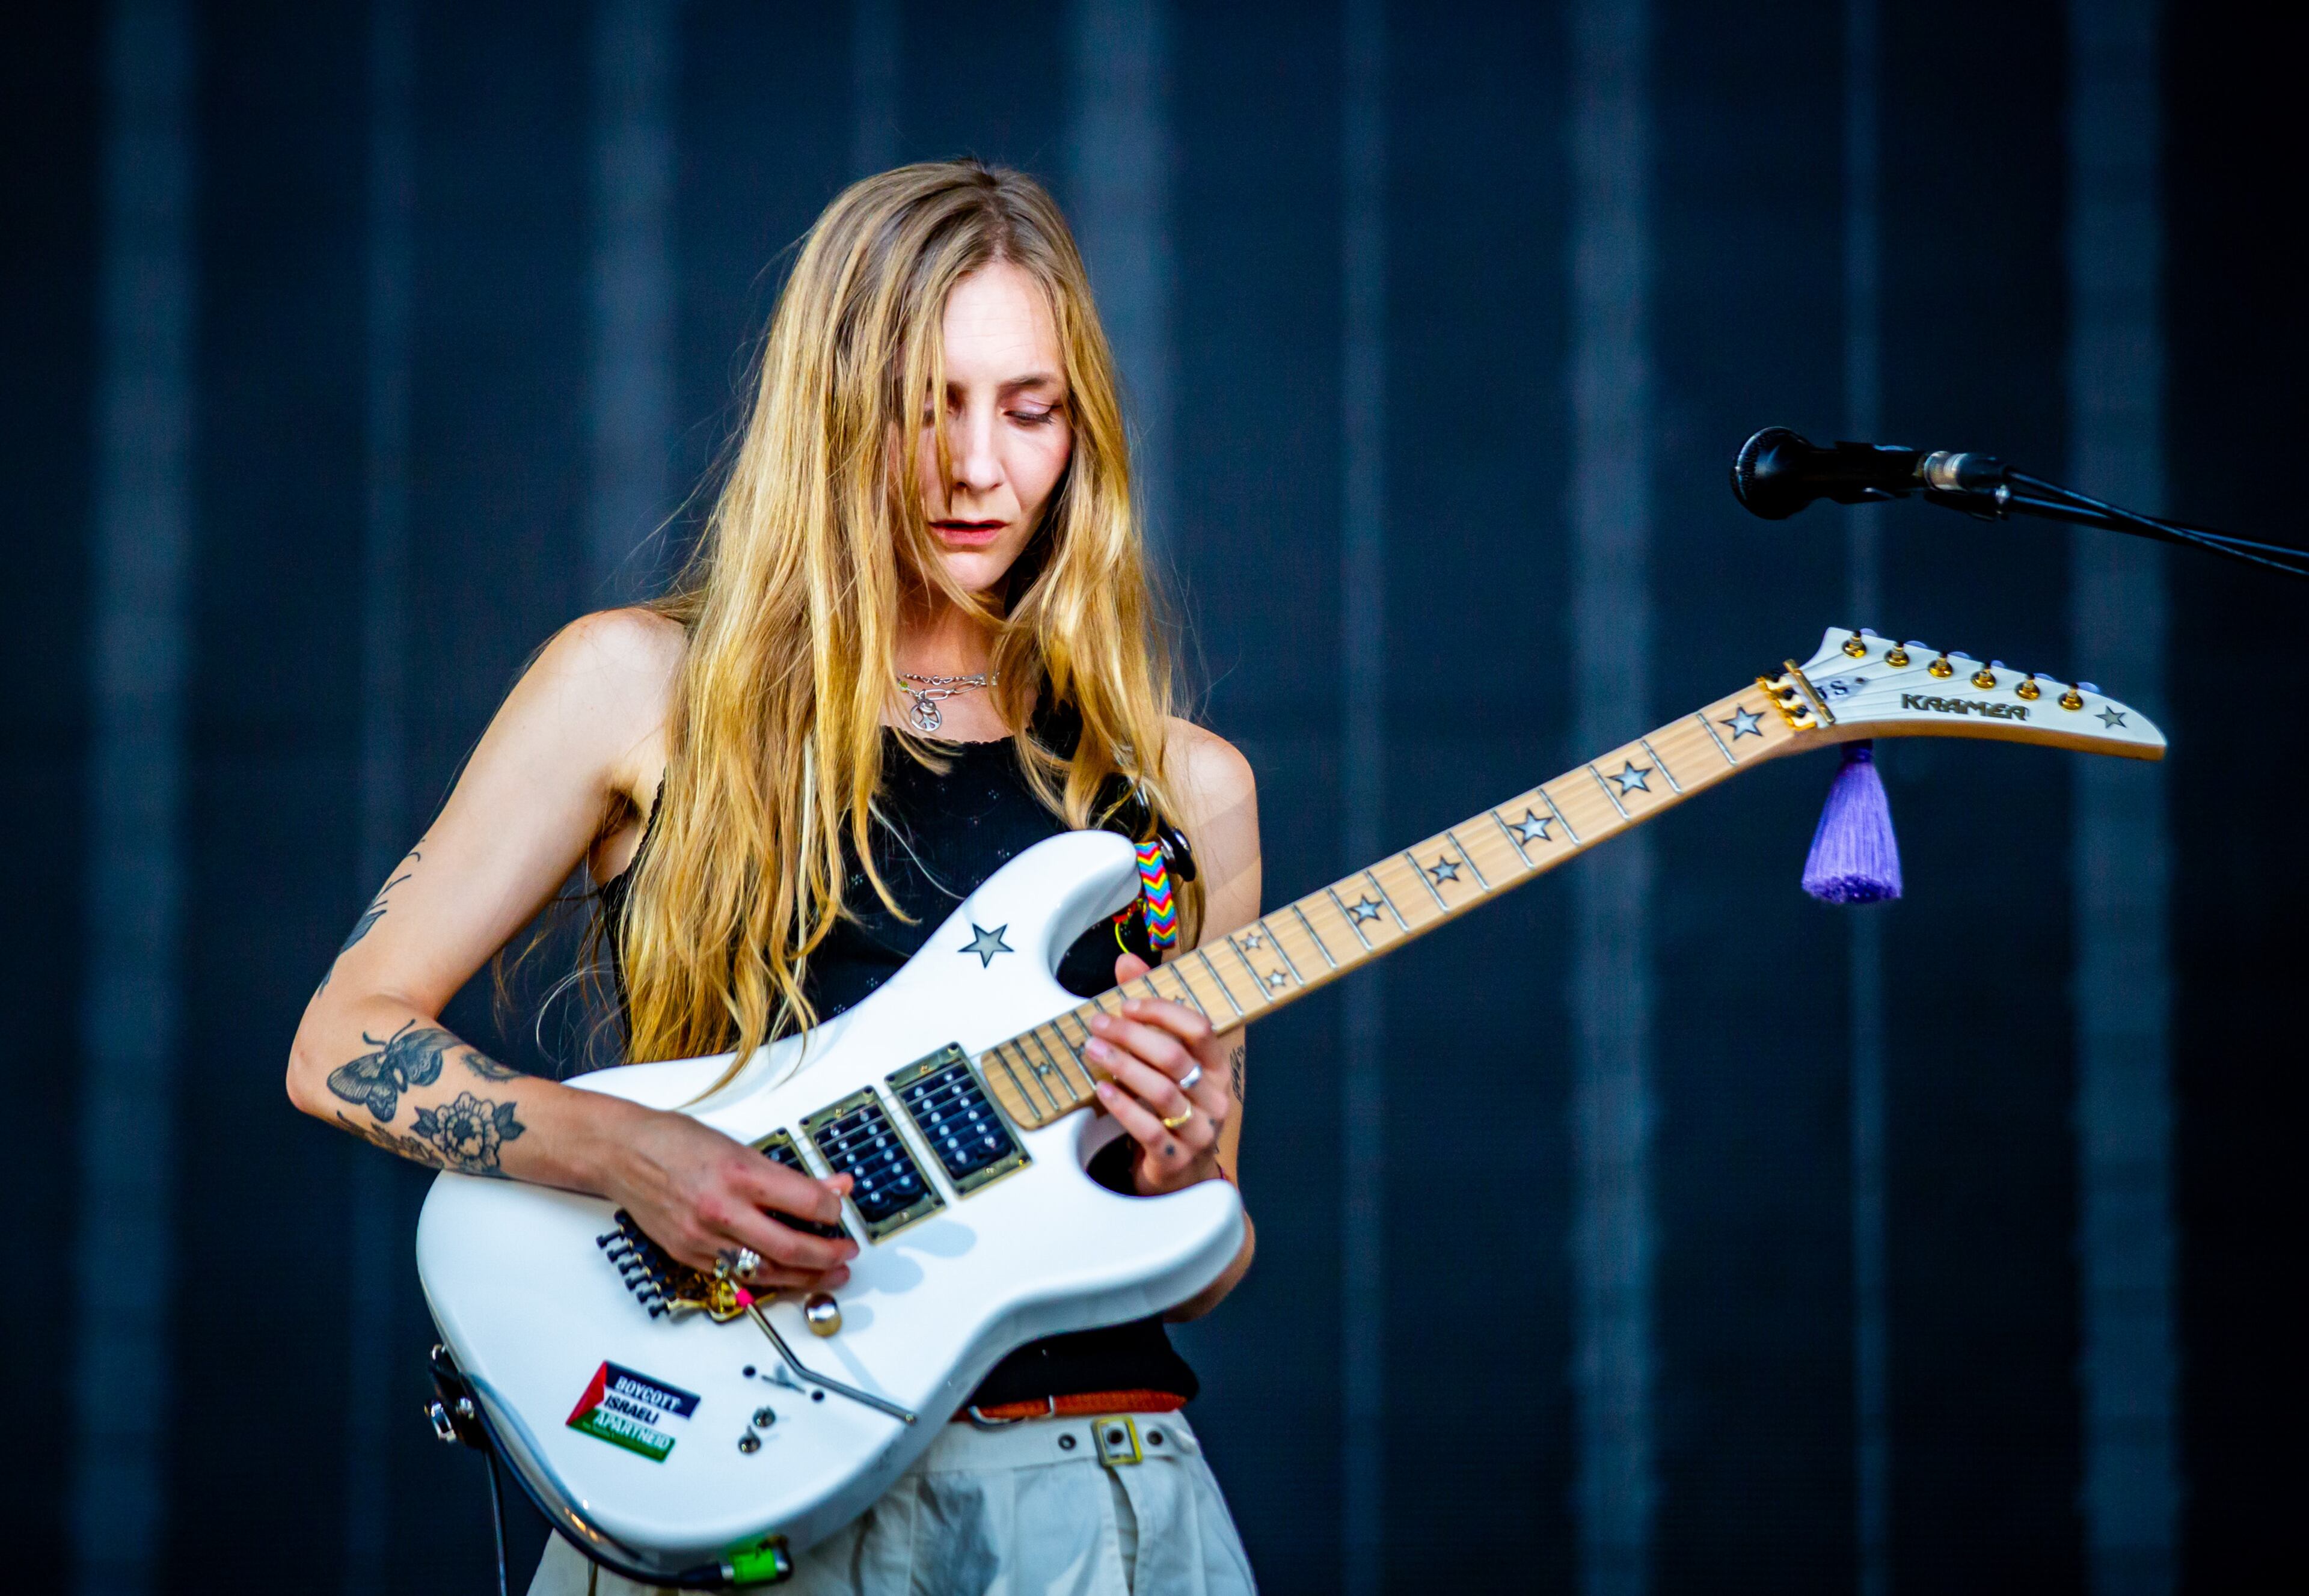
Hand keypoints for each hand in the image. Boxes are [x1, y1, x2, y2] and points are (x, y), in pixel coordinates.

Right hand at [602, 1104, 858, 1290]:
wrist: (622, 1153)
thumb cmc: (675, 1142)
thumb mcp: (740, 1146)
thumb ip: (788, 1174)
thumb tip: (832, 1186)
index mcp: (739, 1174)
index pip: (805, 1202)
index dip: (833, 1210)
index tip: (840, 1211)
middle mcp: (722, 1210)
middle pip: (790, 1247)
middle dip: (827, 1256)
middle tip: (847, 1254)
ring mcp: (703, 1238)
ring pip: (766, 1271)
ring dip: (805, 1278)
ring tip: (828, 1275)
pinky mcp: (689, 1256)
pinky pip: (736, 1277)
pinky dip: (766, 1278)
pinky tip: (787, 1276)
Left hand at [1085, 952, 1235, 1196]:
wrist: (1184, 1169)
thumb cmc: (1175, 1104)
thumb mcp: (1168, 1058)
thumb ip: (1150, 1010)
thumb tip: (1126, 961)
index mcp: (1218, 1067)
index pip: (1199, 1028)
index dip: (1162, 1011)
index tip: (1128, 1004)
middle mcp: (1215, 1096)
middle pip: (1175, 1057)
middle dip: (1132, 1036)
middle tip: (1098, 1024)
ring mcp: (1200, 1129)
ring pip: (1162, 1091)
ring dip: (1122, 1066)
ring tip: (1093, 1050)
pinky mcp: (1177, 1157)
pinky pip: (1148, 1129)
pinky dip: (1122, 1106)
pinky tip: (1101, 1089)